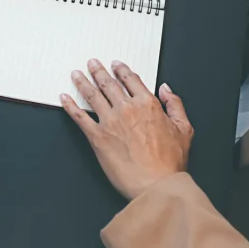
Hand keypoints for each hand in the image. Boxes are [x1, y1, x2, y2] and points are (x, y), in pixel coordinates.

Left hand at [60, 59, 192, 200]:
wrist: (156, 184)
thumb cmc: (169, 162)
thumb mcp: (184, 129)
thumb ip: (175, 105)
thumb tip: (166, 89)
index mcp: (147, 104)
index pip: (131, 80)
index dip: (122, 70)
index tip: (116, 65)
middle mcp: (126, 109)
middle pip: (109, 83)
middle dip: (98, 71)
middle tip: (92, 63)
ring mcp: (109, 122)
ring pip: (92, 95)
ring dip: (82, 82)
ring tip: (76, 74)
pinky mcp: (97, 136)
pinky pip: (79, 116)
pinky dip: (70, 105)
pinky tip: (65, 97)